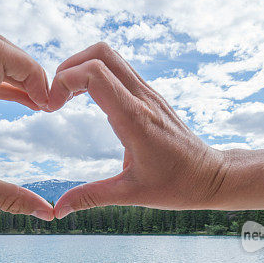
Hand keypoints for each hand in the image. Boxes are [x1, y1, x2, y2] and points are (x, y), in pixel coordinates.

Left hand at [0, 35, 54, 219]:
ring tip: (42, 106)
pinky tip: (24, 108)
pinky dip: (9, 87)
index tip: (43, 104)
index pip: (0, 53)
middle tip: (47, 104)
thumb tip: (45, 212)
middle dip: (31, 71)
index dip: (30, 69)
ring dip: (21, 78)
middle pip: (2, 49)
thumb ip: (8, 199)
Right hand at [47, 43, 227, 217]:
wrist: (211, 176)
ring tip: (66, 97)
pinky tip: (86, 99)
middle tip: (55, 97)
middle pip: (100, 53)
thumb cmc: (176, 186)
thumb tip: (58, 209)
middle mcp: (142, 98)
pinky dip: (96, 74)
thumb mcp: (130, 194)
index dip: (64, 81)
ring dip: (81, 67)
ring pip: (110, 56)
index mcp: (135, 119)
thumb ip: (91, 197)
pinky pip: (119, 69)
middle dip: (69, 67)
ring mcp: (148, 93)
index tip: (52, 107)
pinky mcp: (150, 96)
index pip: (95, 74)